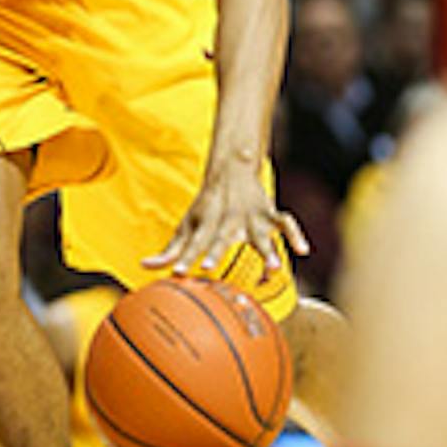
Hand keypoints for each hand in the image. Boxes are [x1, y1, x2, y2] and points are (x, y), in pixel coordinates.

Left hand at [144, 157, 309, 276]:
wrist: (230, 172)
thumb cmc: (205, 208)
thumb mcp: (186, 227)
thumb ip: (169, 251)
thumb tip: (143, 266)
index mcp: (205, 224)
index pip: (193, 244)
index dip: (185, 258)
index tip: (178, 274)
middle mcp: (227, 222)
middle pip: (221, 239)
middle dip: (216, 254)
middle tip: (210, 269)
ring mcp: (250, 219)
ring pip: (259, 235)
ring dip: (267, 250)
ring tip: (273, 268)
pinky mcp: (269, 215)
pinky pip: (285, 223)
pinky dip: (294, 234)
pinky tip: (303, 249)